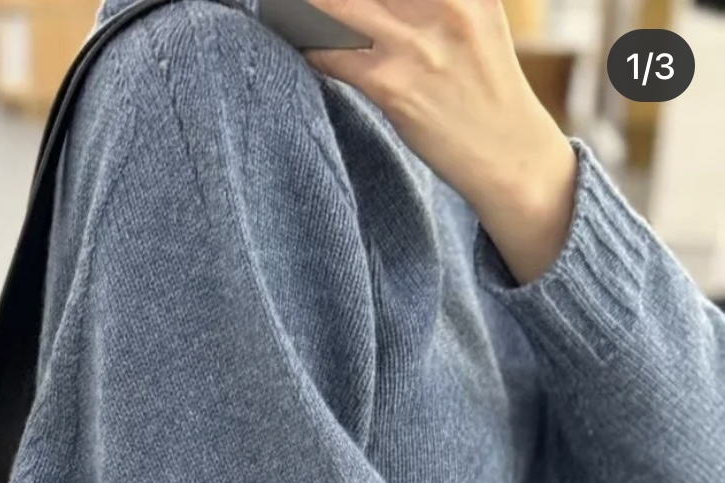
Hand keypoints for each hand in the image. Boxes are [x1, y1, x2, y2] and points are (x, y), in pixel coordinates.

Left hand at [302, 0, 577, 281]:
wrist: (510, 153)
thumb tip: (376, 1)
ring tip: (287, 5)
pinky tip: (304, 43)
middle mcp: (445, 4)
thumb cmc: (485, 84)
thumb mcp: (477, 16)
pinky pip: (334, 54)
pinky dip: (312, 45)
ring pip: (339, 6)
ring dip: (308, 5)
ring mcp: (418, 44)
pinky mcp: (396, 86)